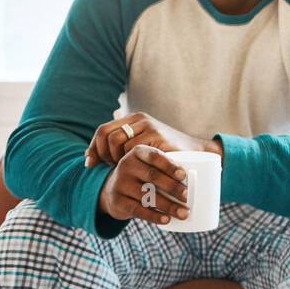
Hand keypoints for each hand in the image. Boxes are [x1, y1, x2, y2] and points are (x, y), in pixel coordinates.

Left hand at [85, 113, 219, 166]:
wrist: (199, 154)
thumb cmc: (168, 155)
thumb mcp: (144, 146)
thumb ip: (125, 145)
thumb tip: (91, 158)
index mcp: (133, 120)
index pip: (102, 130)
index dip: (92, 148)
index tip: (90, 164)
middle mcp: (139, 119)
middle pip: (105, 134)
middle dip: (102, 154)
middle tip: (109, 168)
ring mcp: (148, 126)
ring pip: (116, 142)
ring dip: (116, 158)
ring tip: (124, 168)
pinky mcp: (156, 136)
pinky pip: (132, 149)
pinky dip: (129, 161)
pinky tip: (133, 169)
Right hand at [96, 145, 191, 224]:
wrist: (114, 190)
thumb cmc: (144, 176)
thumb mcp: (150, 165)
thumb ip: (171, 165)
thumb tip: (215, 169)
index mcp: (137, 152)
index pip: (154, 156)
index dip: (169, 165)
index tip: (183, 175)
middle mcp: (126, 165)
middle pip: (152, 176)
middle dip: (172, 187)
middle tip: (187, 196)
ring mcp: (119, 184)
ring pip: (147, 196)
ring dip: (168, 205)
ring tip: (184, 213)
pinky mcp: (117, 201)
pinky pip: (138, 210)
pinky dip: (154, 216)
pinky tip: (167, 219)